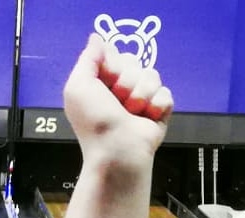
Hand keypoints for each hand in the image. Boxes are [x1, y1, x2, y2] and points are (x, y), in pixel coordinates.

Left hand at [63, 33, 172, 167]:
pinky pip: (166, 92)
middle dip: (127, 80)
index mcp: (99, 84)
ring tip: (132, 113)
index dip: (113, 65)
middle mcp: (119, 90)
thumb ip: (87, 59)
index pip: (115, 54)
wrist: (117, 151)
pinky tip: (147, 118)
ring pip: (152, 75)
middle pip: (135, 62)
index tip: (106, 81)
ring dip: (141, 94)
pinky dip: (157, 105)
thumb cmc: (95, 122)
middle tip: (118, 101)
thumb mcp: (78, 86)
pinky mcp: (158, 111)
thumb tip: (96, 38)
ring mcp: (140, 100)